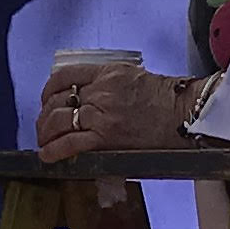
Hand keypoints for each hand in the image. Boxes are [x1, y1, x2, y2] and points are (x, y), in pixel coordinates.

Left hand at [37, 59, 206, 159]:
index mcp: (106, 72)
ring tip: (44, 142)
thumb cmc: (166, 100)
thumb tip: (87, 98)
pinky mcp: (105, 139)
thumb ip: (107, 83)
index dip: (48, 91)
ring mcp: (101, 115)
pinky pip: (69, 144)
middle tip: (44, 127)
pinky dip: (53, 150)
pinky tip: (47, 155)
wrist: (185, 115)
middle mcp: (100, 91)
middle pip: (56, 101)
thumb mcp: (133, 77)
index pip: (64, 76)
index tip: (47, 100)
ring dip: (45, 133)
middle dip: (45, 116)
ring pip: (57, 121)